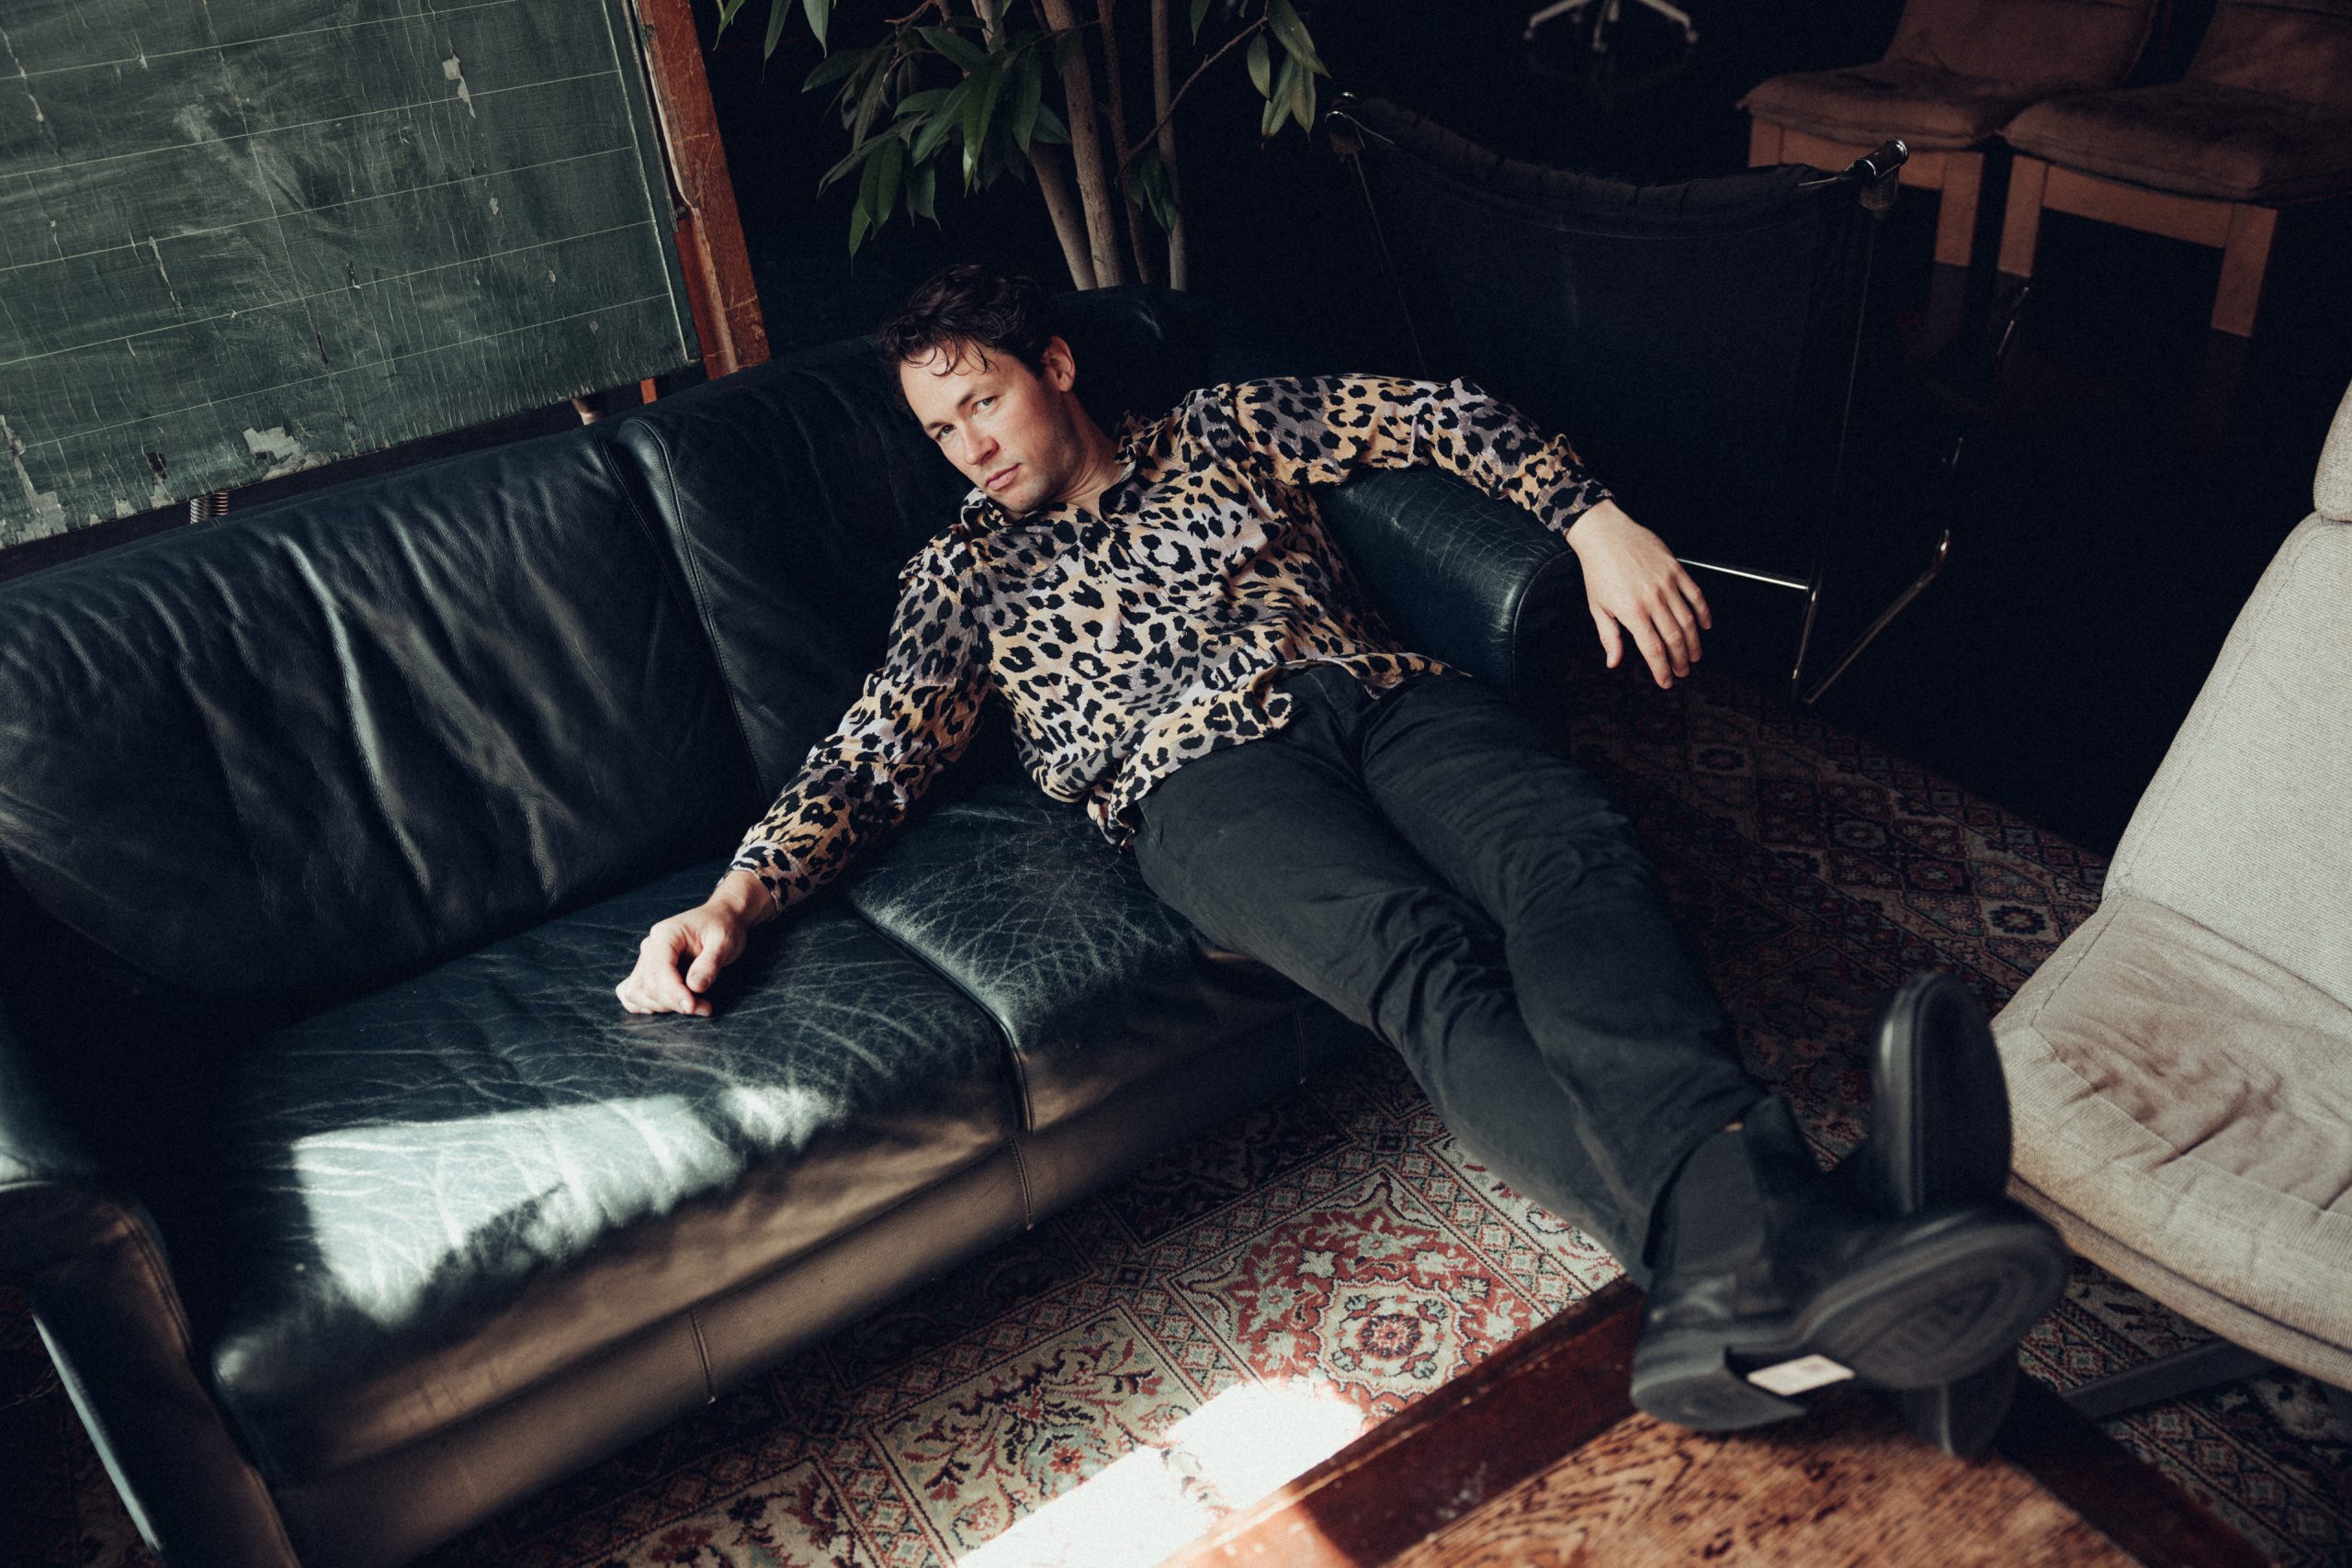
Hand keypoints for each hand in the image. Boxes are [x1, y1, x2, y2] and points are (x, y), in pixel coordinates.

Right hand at [615, 871, 772, 1015]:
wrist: (720, 919)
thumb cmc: (722, 927)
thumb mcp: (724, 942)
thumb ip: (709, 964)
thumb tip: (695, 987)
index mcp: (665, 935)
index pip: (660, 971)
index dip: (675, 993)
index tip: (694, 1006)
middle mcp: (650, 946)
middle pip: (648, 985)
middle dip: (674, 1003)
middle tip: (704, 1007)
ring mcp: (646, 958)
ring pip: (638, 992)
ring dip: (663, 1006)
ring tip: (694, 1005)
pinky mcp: (648, 970)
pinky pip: (632, 991)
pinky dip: (644, 1004)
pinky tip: (667, 1006)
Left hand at [1563, 499, 1711, 688]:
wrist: (1605, 534)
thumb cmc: (1599, 569)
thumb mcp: (1597, 607)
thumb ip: (1609, 637)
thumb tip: (1613, 661)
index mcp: (1632, 611)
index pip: (1653, 650)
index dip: (1662, 670)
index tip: (1666, 681)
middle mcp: (1652, 599)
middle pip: (1674, 639)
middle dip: (1681, 660)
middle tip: (1683, 671)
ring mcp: (1667, 584)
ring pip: (1688, 620)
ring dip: (1694, 642)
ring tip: (1695, 655)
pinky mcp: (1676, 570)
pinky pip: (1696, 595)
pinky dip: (1703, 612)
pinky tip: (1705, 625)